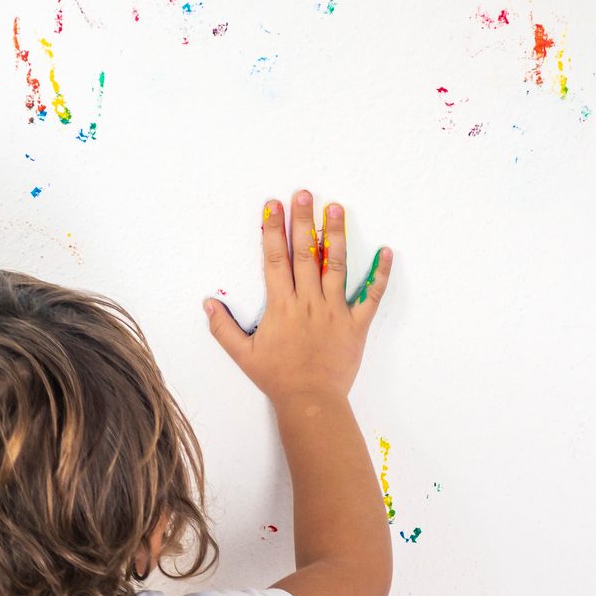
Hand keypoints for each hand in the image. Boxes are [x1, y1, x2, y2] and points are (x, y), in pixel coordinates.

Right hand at [205, 189, 390, 404]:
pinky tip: (386, 252)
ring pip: (337, 266)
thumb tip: (208, 302)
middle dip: (303, 222)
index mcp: (282, 306)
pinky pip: (371, 296)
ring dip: (337, 236)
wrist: (311, 401)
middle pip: (306, 254)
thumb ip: (223, 327)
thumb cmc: (277, 378)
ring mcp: (335, 311)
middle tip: (304, 194)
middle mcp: (308, 302)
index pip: (275, 260)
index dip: (273, 231)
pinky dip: (380, 274)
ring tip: (336, 208)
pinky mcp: (356, 324)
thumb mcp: (243, 354)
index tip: (273, 206)